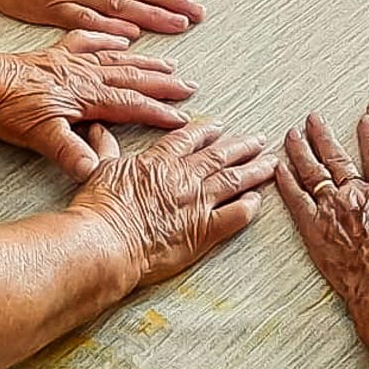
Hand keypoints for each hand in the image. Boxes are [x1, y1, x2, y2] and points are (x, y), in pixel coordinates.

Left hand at [0, 31, 198, 178]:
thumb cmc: (7, 110)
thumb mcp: (39, 136)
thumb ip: (70, 152)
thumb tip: (95, 172)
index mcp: (86, 96)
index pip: (131, 105)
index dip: (158, 113)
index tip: (182, 119)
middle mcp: (85, 75)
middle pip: (132, 78)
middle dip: (163, 85)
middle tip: (188, 87)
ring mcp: (71, 61)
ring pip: (117, 60)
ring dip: (145, 63)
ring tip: (168, 64)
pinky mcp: (55, 54)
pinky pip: (89, 41)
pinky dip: (109, 39)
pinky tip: (121, 37)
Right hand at [72, 121, 277, 284]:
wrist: (105, 241)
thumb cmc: (99, 210)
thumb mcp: (100, 171)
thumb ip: (105, 149)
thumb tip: (99, 130)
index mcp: (159, 161)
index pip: (188, 139)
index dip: (206, 131)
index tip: (219, 127)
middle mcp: (183, 177)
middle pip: (219, 156)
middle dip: (241, 146)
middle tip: (257, 140)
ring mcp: (197, 203)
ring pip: (233, 180)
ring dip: (254, 169)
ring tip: (270, 163)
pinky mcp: (204, 231)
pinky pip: (235, 215)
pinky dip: (250, 206)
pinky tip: (259, 200)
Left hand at [276, 113, 368, 319]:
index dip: (368, 134)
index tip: (363, 119)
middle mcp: (356, 194)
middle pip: (336, 157)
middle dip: (323, 135)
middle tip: (313, 119)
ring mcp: (333, 210)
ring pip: (312, 171)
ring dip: (300, 150)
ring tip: (291, 134)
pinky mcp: (314, 230)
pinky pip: (295, 199)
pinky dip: (286, 181)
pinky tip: (279, 167)